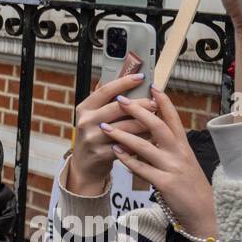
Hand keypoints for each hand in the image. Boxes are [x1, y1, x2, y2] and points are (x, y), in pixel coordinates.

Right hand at [67, 73, 156, 194]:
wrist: (84, 165)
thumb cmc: (94, 135)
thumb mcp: (93, 116)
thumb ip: (105, 99)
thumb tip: (120, 75)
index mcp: (84, 108)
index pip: (105, 90)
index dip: (124, 82)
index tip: (140, 77)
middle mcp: (86, 121)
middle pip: (117, 108)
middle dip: (139, 104)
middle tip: (155, 102)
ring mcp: (93, 138)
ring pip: (125, 127)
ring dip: (144, 123)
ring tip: (157, 120)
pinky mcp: (101, 154)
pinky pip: (127, 145)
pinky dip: (141, 140)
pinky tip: (152, 137)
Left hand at [105, 87, 217, 238]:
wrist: (203, 212)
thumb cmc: (189, 184)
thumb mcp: (183, 160)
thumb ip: (168, 145)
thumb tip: (151, 129)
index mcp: (183, 145)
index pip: (173, 118)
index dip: (163, 102)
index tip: (151, 86)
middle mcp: (179, 153)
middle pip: (158, 126)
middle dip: (138, 111)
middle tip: (120, 100)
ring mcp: (173, 168)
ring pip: (146, 146)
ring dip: (123, 135)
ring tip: (105, 127)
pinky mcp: (166, 184)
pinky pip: (142, 169)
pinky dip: (127, 159)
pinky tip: (115, 152)